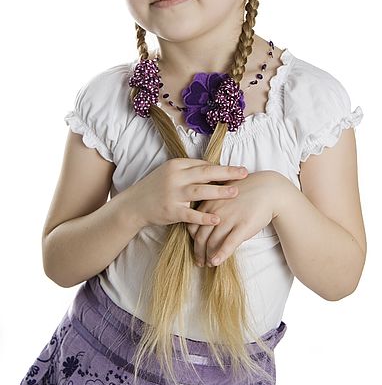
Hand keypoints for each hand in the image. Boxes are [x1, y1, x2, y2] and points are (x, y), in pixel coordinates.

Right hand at [122, 158, 249, 229]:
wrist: (134, 205)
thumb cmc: (155, 188)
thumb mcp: (170, 174)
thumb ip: (189, 171)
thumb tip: (214, 170)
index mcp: (176, 165)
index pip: (203, 164)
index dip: (221, 168)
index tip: (238, 170)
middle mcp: (175, 177)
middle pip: (205, 172)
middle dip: (227, 172)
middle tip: (244, 173)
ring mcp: (172, 194)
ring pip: (200, 191)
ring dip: (219, 192)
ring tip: (236, 192)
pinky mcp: (170, 211)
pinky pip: (190, 215)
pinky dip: (204, 217)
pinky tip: (217, 219)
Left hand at [186, 170, 280, 266]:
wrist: (269, 189)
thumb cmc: (247, 191)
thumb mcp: (225, 193)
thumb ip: (214, 205)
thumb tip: (206, 220)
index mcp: (210, 202)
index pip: (193, 225)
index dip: (193, 239)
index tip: (196, 247)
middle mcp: (217, 211)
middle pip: (200, 236)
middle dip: (198, 251)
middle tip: (199, 261)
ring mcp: (229, 219)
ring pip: (212, 242)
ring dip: (208, 256)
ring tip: (209, 264)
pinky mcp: (243, 226)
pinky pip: (228, 243)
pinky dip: (220, 255)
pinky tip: (216, 263)